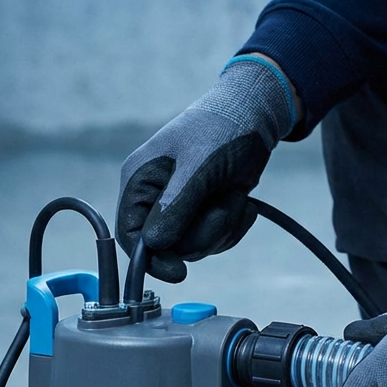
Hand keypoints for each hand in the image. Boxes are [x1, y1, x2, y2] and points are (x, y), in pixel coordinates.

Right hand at [116, 56, 296, 282]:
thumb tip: (154, 244)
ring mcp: (180, 208)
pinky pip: (215, 241)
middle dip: (202, 232)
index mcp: (139, 181)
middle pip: (167, 247)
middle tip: (223, 203)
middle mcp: (155, 198)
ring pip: (195, 247)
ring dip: (222, 226)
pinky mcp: (204, 214)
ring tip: (232, 194)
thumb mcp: (199, 166)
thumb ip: (175, 206)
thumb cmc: (221, 128)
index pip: (129, 234)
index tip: (178, 272)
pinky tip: (241, 199)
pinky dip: (233, 225)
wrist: (257, 115)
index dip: (149, 258)